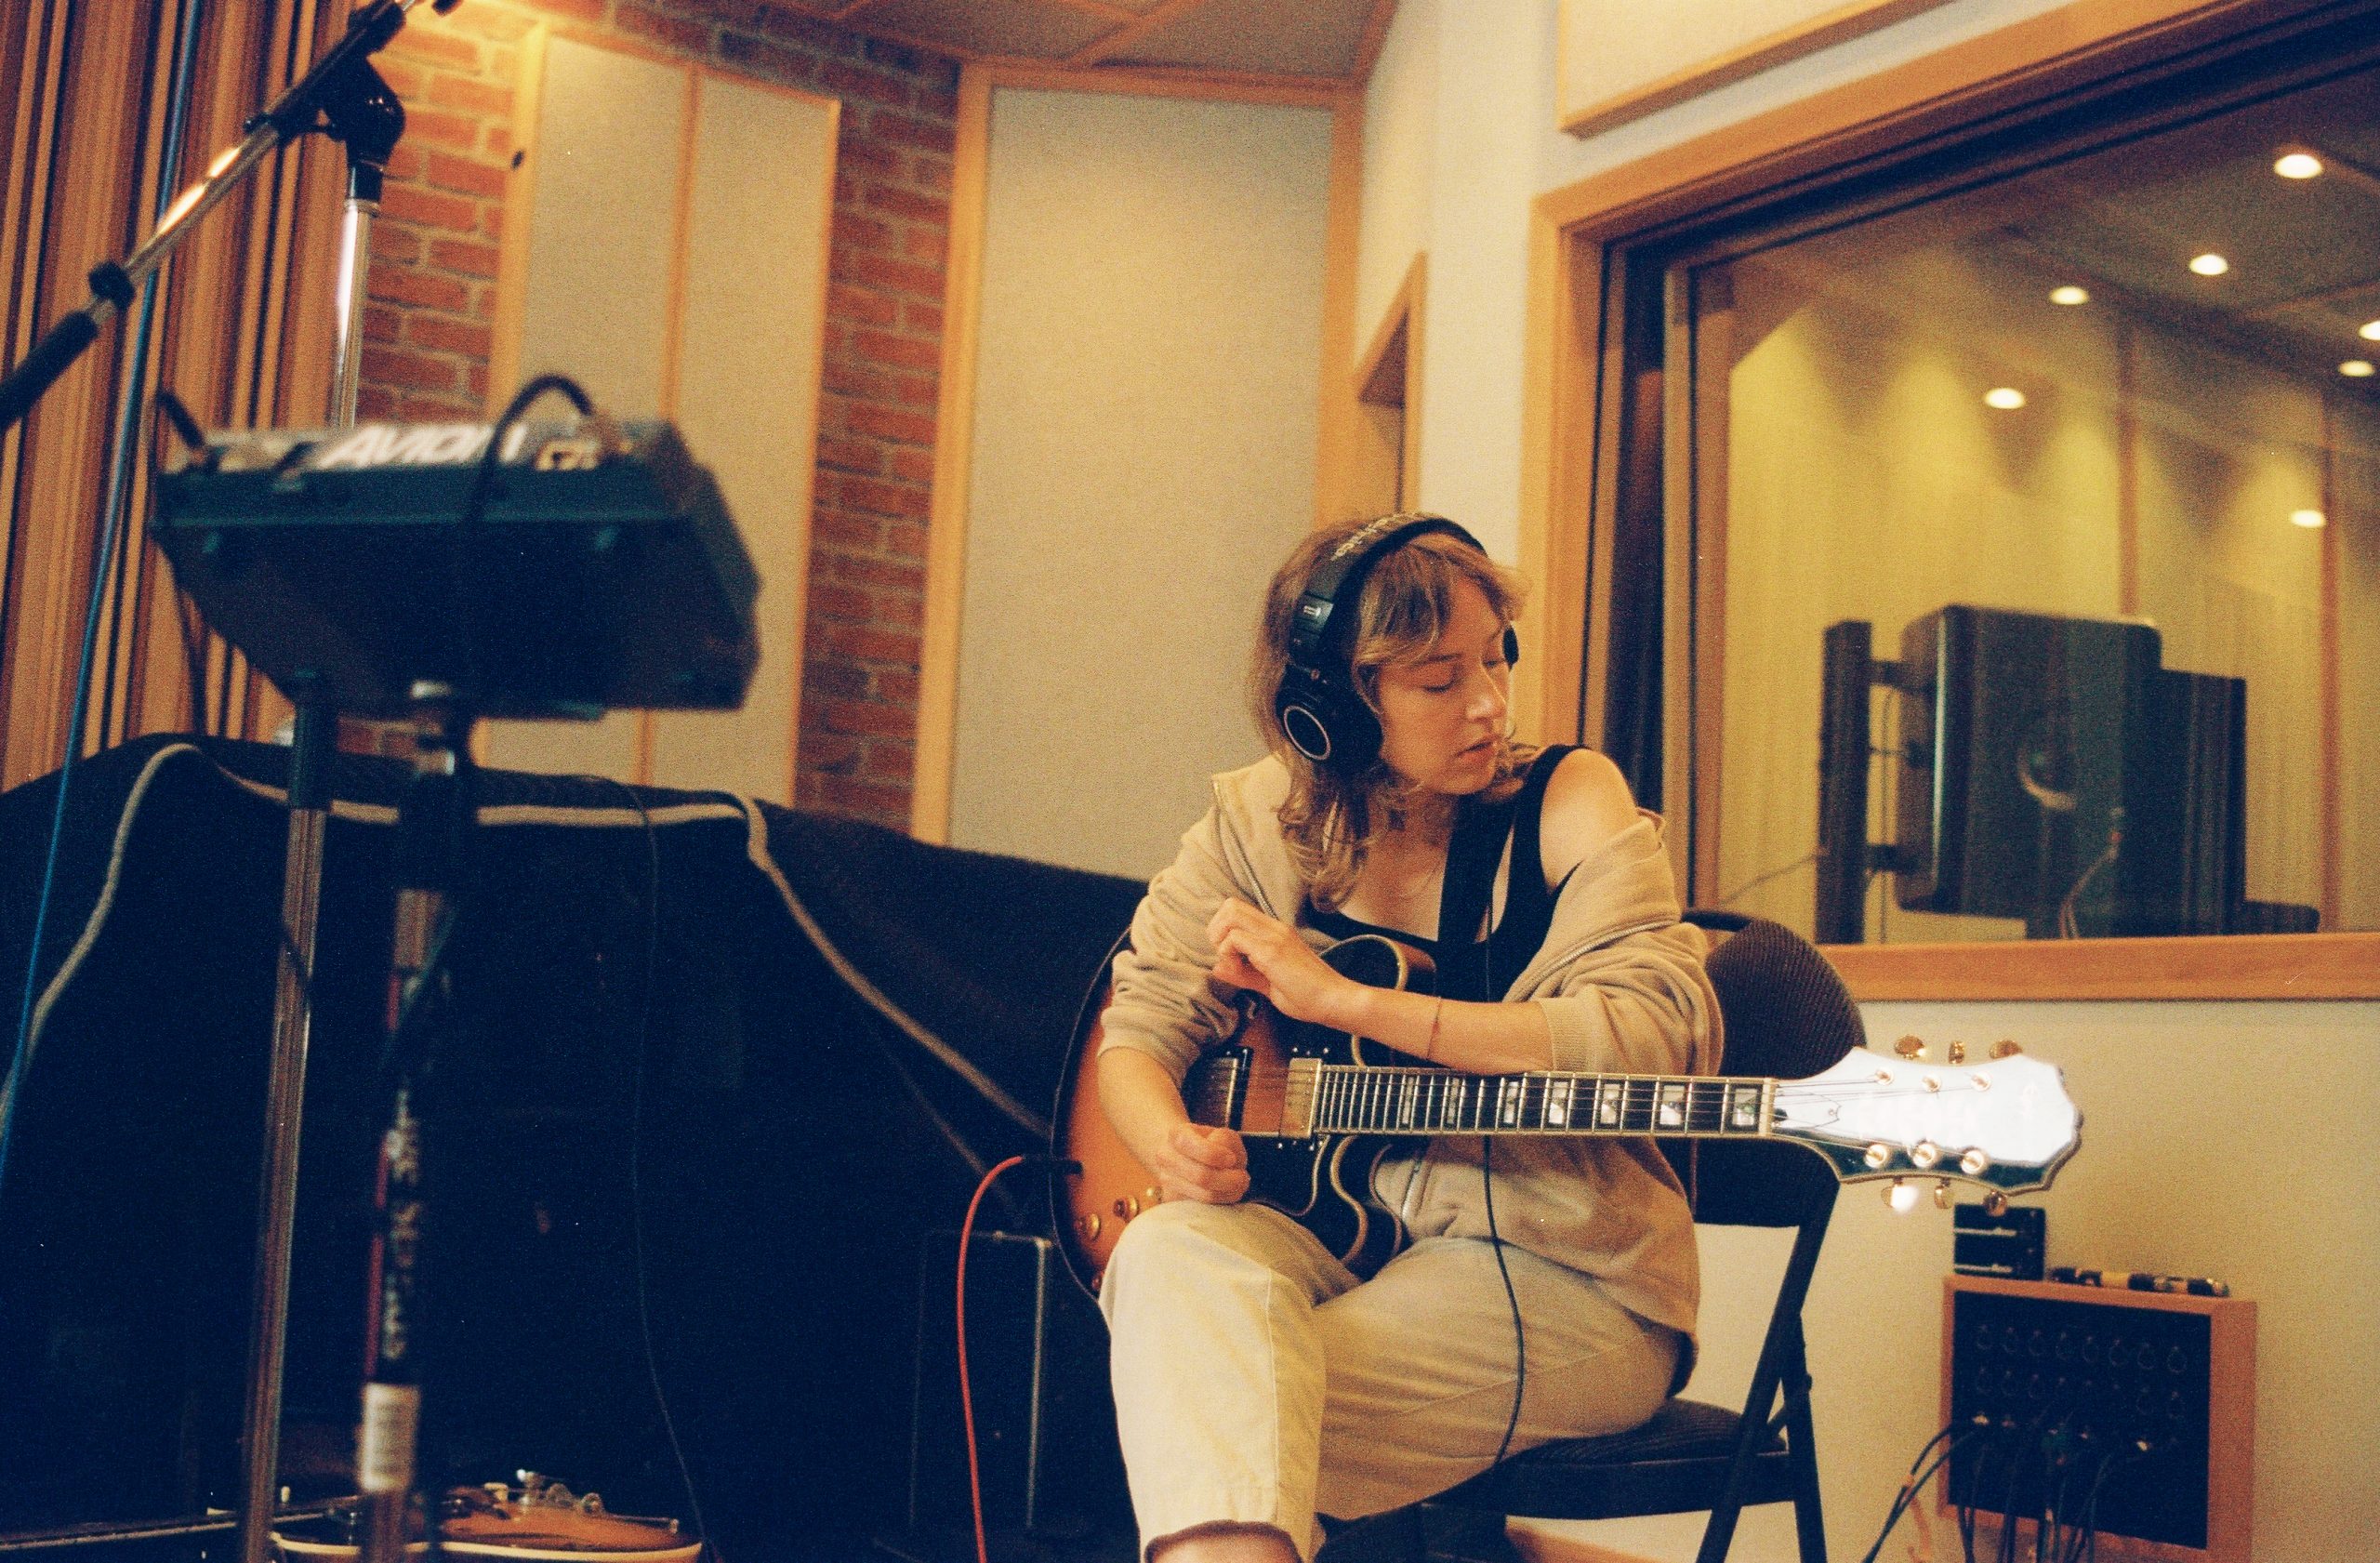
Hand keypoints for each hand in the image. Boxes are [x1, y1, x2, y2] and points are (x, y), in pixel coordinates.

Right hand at [1151, 1121, 1249, 1203]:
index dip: (1215, 1155)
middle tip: (1243, 1177)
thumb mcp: (1221, 1133)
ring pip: (1203, 1196)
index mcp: (1176, 1135)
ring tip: (1238, 1186)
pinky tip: (1225, 1193)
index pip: (1191, 1146)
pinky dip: (1221, 1202)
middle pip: (1201, 1176)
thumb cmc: (1210, 1144)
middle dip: (1229, 1179)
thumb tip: (1227, 1160)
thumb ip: (1226, 1140)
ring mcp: (1166, 1180)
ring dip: (1228, 1192)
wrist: (1186, 1155)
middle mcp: (1165, 1158)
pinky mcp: (1173, 1200)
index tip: (1231, 1158)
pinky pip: (1202, 1208)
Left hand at [1206, 899, 1359, 1029]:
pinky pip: (1236, 939)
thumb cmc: (1308, 996)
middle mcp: (1275, 928)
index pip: (1239, 910)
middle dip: (1216, 930)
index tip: (1230, 956)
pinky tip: (1241, 970)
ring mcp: (1275, 936)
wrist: (1335, 1001)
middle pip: (1231, 905)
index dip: (1223, 929)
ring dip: (1221, 939)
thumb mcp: (1268, 984)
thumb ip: (1242, 974)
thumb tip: (1216, 967)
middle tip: (1226, 955)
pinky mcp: (1272, 951)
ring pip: (1231, 914)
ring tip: (1234, 962)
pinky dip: (1229, 953)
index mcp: (1276, 932)